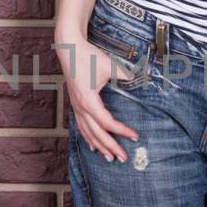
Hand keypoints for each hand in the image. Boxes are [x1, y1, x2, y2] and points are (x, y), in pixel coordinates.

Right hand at [57, 35, 139, 164]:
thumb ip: (124, 75)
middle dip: (111, 147)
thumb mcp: (109, 66)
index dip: (121, 131)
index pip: (107, 123)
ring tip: (109, 158)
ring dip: (99, 146)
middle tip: (123, 158)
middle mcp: (80, 107)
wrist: (68, 48)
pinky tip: (93, 145)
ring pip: (87, 133)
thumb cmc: (87, 56)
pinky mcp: (75, 104)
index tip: (135, 136)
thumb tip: (138, 80)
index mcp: (89, 101)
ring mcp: (76, 107)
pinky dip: (88, 138)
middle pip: (97, 134)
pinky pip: (81, 126)